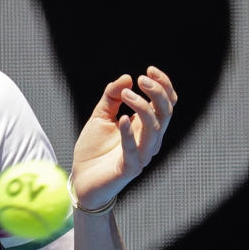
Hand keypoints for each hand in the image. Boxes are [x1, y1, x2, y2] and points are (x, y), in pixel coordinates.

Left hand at [70, 66, 176, 209]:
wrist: (81, 180)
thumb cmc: (94, 149)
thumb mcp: (100, 116)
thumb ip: (111, 97)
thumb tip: (127, 77)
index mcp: (145, 126)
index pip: (167, 104)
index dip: (163, 86)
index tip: (149, 70)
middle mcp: (149, 140)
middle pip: (166, 113)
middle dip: (157, 93)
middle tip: (141, 79)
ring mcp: (142, 154)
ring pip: (155, 128)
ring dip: (142, 108)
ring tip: (126, 93)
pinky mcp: (130, 168)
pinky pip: (134, 150)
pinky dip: (129, 133)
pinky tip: (123, 118)